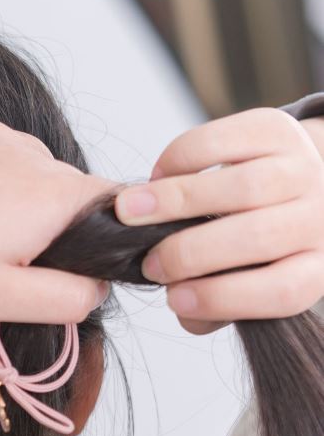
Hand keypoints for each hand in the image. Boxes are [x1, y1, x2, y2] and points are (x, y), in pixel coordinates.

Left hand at [0, 110, 113, 326]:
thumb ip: (67, 297)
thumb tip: (99, 285)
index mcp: (47, 195)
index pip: (112, 203)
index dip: (100, 238)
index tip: (64, 267)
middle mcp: (24, 150)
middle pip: (64, 188)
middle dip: (45, 228)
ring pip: (22, 169)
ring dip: (9, 203)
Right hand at [113, 107, 323, 333]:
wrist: (295, 185)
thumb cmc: (255, 248)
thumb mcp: (246, 283)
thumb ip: (214, 307)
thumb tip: (180, 302)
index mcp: (315, 267)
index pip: (280, 290)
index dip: (221, 298)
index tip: (173, 298)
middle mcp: (317, 219)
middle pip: (257, 238)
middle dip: (189, 253)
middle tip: (149, 263)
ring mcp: (303, 170)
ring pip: (242, 188)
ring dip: (175, 202)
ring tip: (130, 212)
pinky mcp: (278, 129)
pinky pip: (224, 139)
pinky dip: (180, 157)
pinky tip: (158, 176)